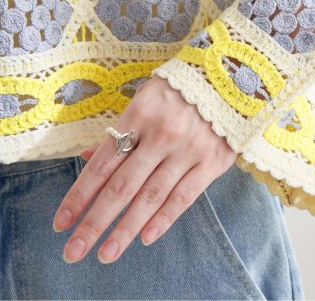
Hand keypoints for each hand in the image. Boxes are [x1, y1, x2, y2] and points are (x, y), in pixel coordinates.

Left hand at [52, 75, 236, 263]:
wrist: (234, 79)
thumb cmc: (182, 88)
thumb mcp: (147, 97)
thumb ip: (120, 129)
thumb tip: (87, 158)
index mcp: (140, 113)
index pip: (103, 163)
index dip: (80, 195)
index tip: (62, 222)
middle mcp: (162, 134)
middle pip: (122, 187)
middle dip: (95, 222)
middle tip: (73, 251)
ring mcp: (188, 149)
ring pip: (150, 197)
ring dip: (125, 229)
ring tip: (106, 254)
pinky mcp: (213, 161)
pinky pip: (184, 196)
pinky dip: (163, 219)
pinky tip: (145, 237)